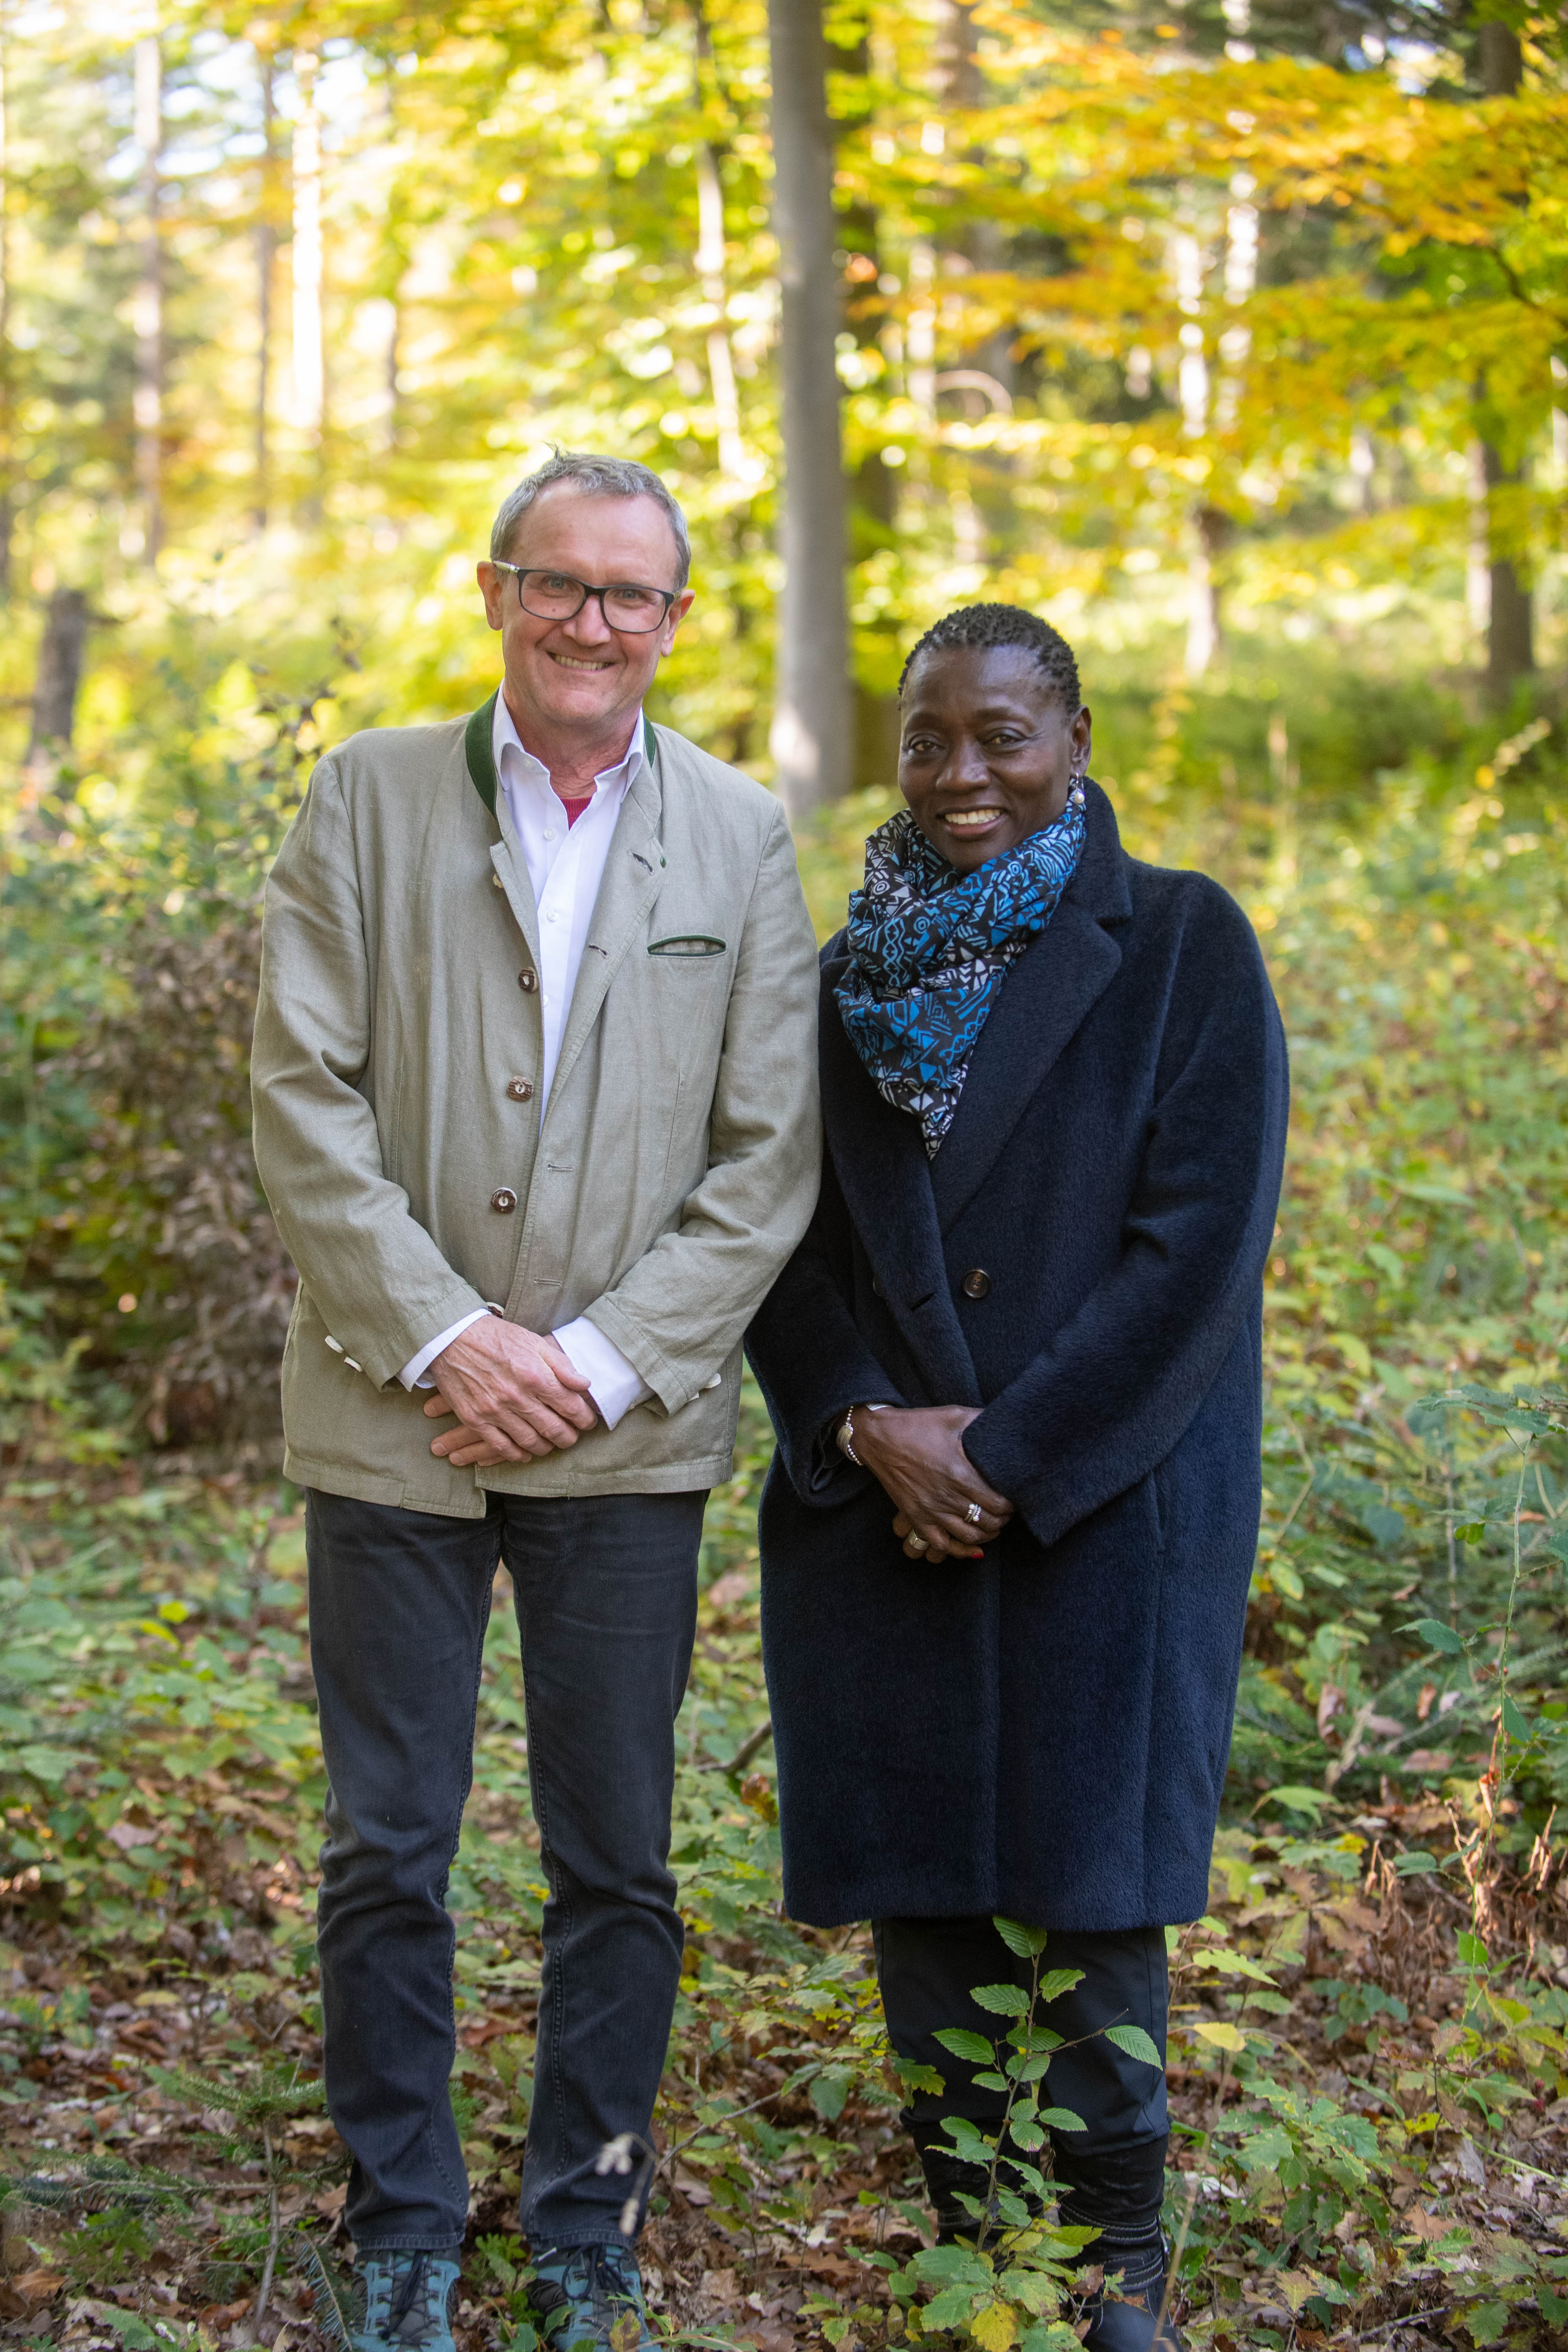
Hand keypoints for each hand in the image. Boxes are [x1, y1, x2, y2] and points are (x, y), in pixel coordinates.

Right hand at [423, 1318, 596, 1466]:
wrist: (452, 1337)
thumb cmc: (496, 1337)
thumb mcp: (533, 1342)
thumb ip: (561, 1365)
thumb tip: (584, 1385)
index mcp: (535, 1375)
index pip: (571, 1407)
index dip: (584, 1419)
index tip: (587, 1421)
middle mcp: (517, 1396)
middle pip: (553, 1429)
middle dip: (568, 1437)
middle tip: (572, 1437)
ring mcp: (495, 1410)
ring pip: (530, 1442)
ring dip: (546, 1447)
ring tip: (551, 1444)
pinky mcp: (475, 1419)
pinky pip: (501, 1447)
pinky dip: (517, 1454)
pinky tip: (525, 1453)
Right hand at [850, 1405, 1013, 1563]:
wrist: (879, 1438)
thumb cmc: (917, 1425)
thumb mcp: (953, 1415)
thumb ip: (981, 1419)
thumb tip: (1005, 1419)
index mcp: (960, 1475)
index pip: (998, 1504)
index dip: (1011, 1506)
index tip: (1013, 1499)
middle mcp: (947, 1497)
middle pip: (987, 1523)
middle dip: (1002, 1520)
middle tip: (1005, 1513)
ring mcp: (931, 1511)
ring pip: (968, 1537)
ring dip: (985, 1535)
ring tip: (991, 1526)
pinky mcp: (916, 1517)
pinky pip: (941, 1544)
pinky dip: (958, 1548)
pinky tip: (968, 1544)